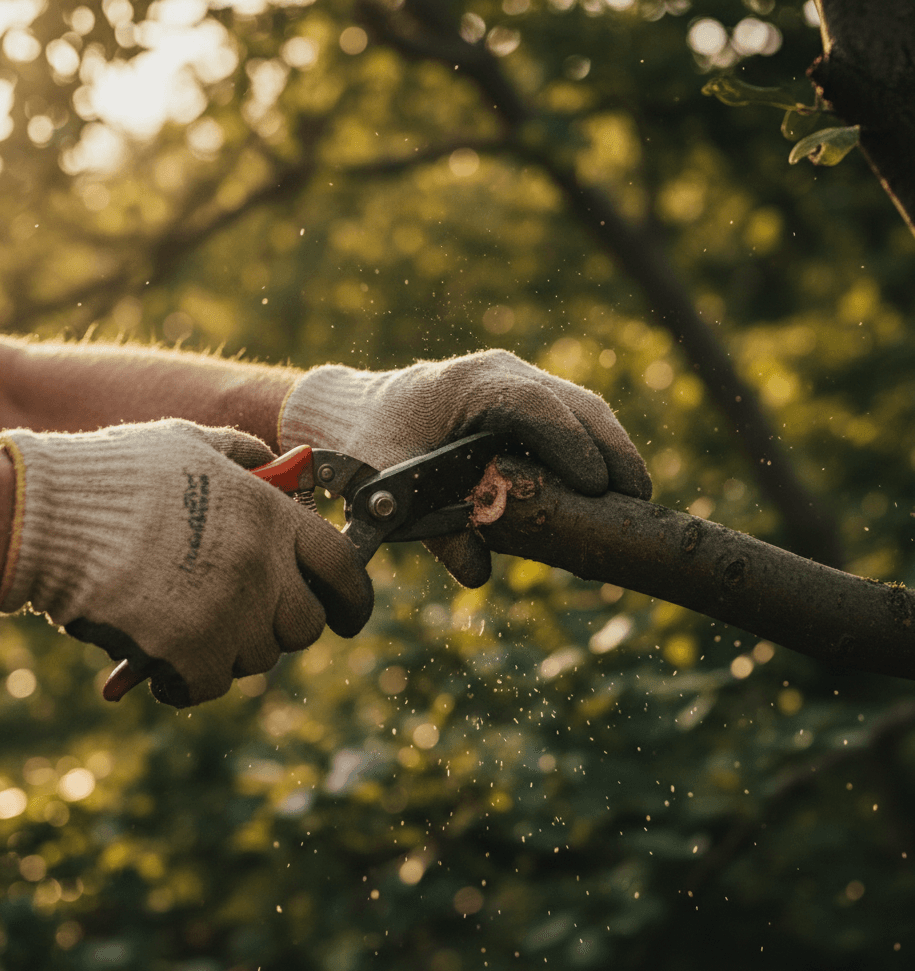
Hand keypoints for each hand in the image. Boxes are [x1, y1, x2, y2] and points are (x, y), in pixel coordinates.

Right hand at [0, 419, 372, 705]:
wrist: (42, 517)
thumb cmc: (114, 476)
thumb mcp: (192, 443)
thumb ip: (249, 458)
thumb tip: (286, 471)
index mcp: (270, 515)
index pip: (343, 567)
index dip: (353, 597)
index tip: (350, 615)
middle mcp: (261, 566)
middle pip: (305, 624)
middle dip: (279, 625)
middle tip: (244, 618)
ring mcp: (229, 612)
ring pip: (260, 658)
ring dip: (232, 650)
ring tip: (190, 626)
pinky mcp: (190, 653)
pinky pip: (213, 684)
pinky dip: (191, 682)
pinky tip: (166, 666)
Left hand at [279, 349, 650, 586]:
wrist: (355, 412)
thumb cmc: (369, 444)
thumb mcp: (391, 489)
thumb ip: (435, 531)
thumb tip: (479, 576)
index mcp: (467, 384)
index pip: (534, 407)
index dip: (571, 444)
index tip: (598, 486)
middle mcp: (498, 372)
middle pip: (574, 402)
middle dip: (611, 448)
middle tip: (638, 497)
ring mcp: (512, 379)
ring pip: (579, 406)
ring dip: (608, 448)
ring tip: (633, 495)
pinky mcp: (519, 396)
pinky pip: (566, 416)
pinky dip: (589, 447)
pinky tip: (604, 485)